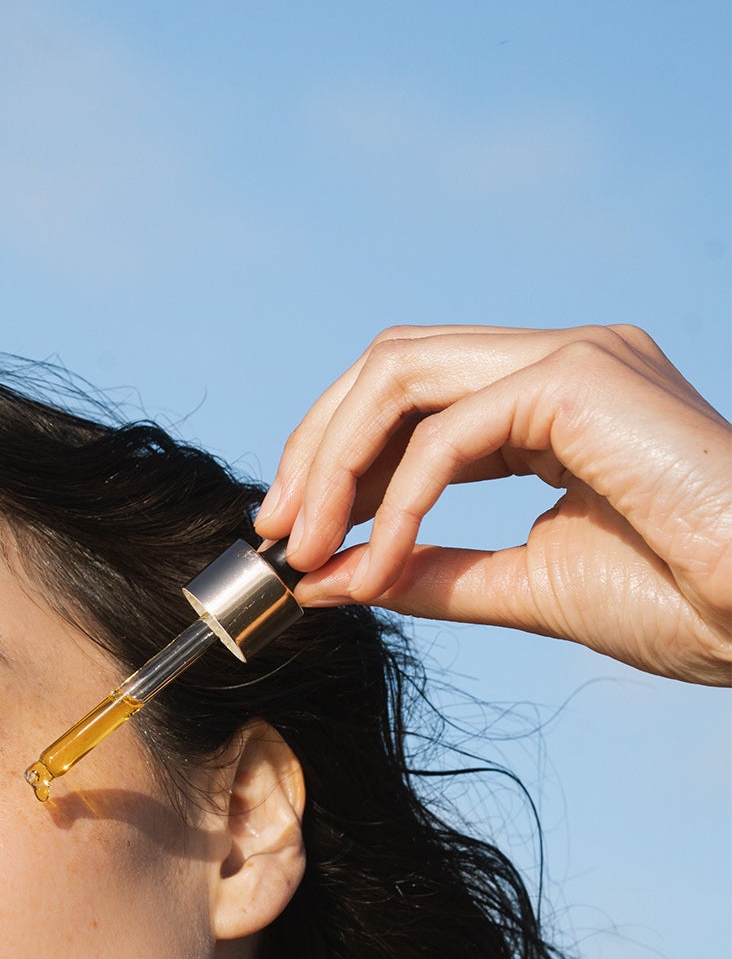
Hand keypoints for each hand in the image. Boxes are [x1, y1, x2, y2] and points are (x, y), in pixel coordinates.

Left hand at [256, 324, 731, 684]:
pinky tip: (382, 560)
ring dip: (334, 462)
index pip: (412, 397)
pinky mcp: (579, 378)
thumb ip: (429, 574)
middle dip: (315, 449)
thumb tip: (329, 578)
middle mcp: (561, 362)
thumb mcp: (525, 588)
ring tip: (304, 548)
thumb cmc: (684, 601)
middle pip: (390, 366)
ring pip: (401, 373)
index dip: (337, 459)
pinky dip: (397, 500)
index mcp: (554, 402)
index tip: (292, 538)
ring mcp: (573, 357)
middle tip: (274, 538)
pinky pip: (446, 432)